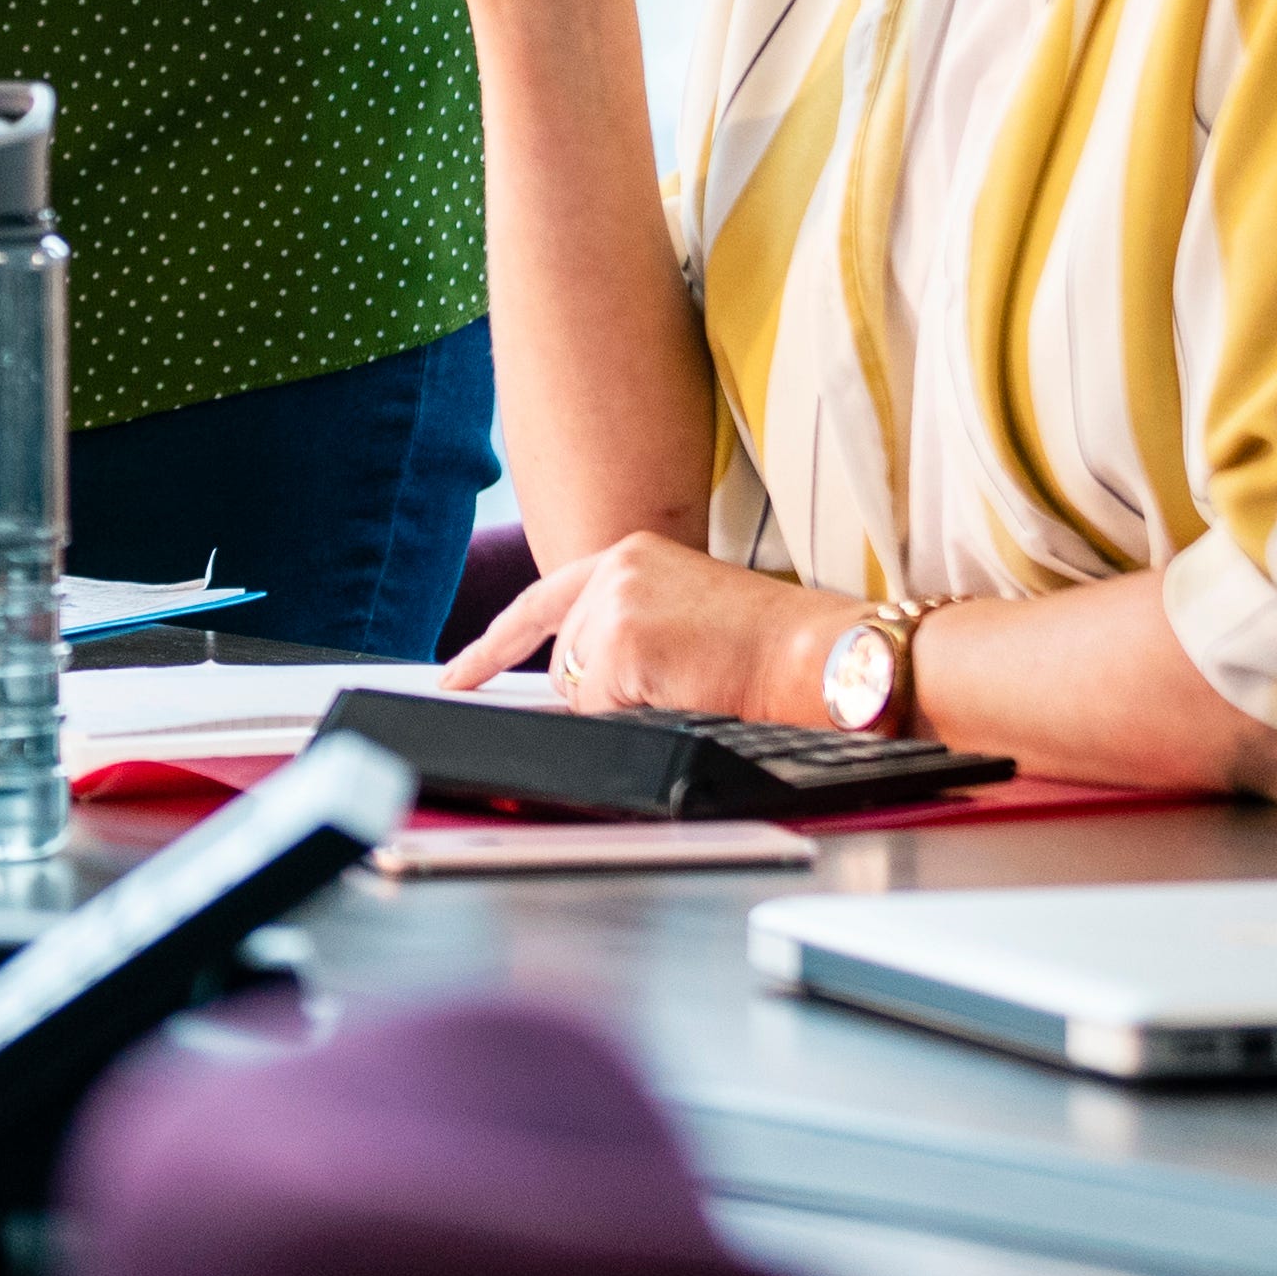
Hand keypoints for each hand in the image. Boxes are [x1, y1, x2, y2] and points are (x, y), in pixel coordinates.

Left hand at [438, 534, 838, 719]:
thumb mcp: (685, 615)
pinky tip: (687, 692)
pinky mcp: (622, 645)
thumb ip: (625, 630)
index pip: (541, 603)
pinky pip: (601, 714)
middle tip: (678, 684)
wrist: (820, 652)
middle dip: (604, 694)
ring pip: (580, 695)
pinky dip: (639, 720)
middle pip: (563, 665)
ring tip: (692, 682)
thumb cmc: (771, 647)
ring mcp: (613, 606)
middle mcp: (613, 570)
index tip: (457, 677)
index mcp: (632, 555)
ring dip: (627, 707)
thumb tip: (577, 682)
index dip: (492, 646)